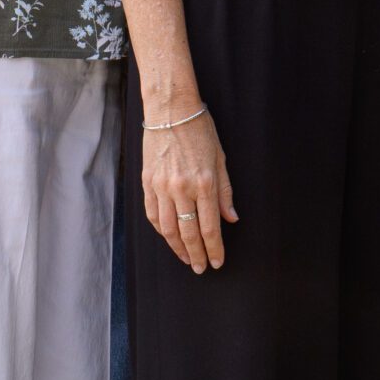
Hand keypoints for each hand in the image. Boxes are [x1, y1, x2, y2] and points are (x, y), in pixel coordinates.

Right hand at [141, 109, 236, 272]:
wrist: (170, 111)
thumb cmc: (200, 131)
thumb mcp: (220, 159)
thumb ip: (225, 192)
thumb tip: (231, 219)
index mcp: (204, 182)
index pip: (210, 226)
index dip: (214, 248)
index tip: (217, 262)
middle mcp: (182, 188)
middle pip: (188, 233)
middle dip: (196, 254)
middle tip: (201, 268)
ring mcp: (162, 187)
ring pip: (168, 229)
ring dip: (177, 248)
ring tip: (186, 259)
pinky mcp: (147, 183)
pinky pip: (153, 215)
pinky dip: (162, 231)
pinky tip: (169, 238)